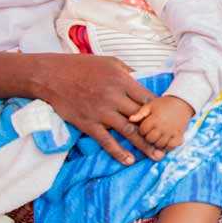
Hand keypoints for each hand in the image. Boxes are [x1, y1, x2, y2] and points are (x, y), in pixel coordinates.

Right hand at [31, 54, 163, 165]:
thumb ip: (129, 72)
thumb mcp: (110, 62)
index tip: (169, 121)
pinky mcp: (88, 124)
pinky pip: (106, 141)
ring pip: (128, 132)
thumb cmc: (82, 66)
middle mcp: (114, 98)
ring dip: (144, 145)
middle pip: (142, 118)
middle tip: (170, 143)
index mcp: (122, 81)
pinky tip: (129, 160)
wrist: (52, 75)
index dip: (160, 111)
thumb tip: (144, 80)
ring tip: (157, 156)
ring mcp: (101, 112)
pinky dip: (118, 152)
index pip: (148, 99)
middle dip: (157, 131)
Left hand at [129, 95, 194, 149]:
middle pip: (150, 140)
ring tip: (158, 136)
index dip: (142, 129)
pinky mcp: (179, 136)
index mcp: (155, 118)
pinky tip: (166, 141)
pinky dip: (167, 146)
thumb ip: (140, 113)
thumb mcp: (151, 105)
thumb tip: (130, 119)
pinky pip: (171, 147)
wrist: (182, 102)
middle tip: (152, 132)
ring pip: (159, 145)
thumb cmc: (164, 103)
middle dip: (148, 137)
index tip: (146, 126)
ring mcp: (171, 132)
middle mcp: (163, 127)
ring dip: (157, 142)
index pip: (143, 131)